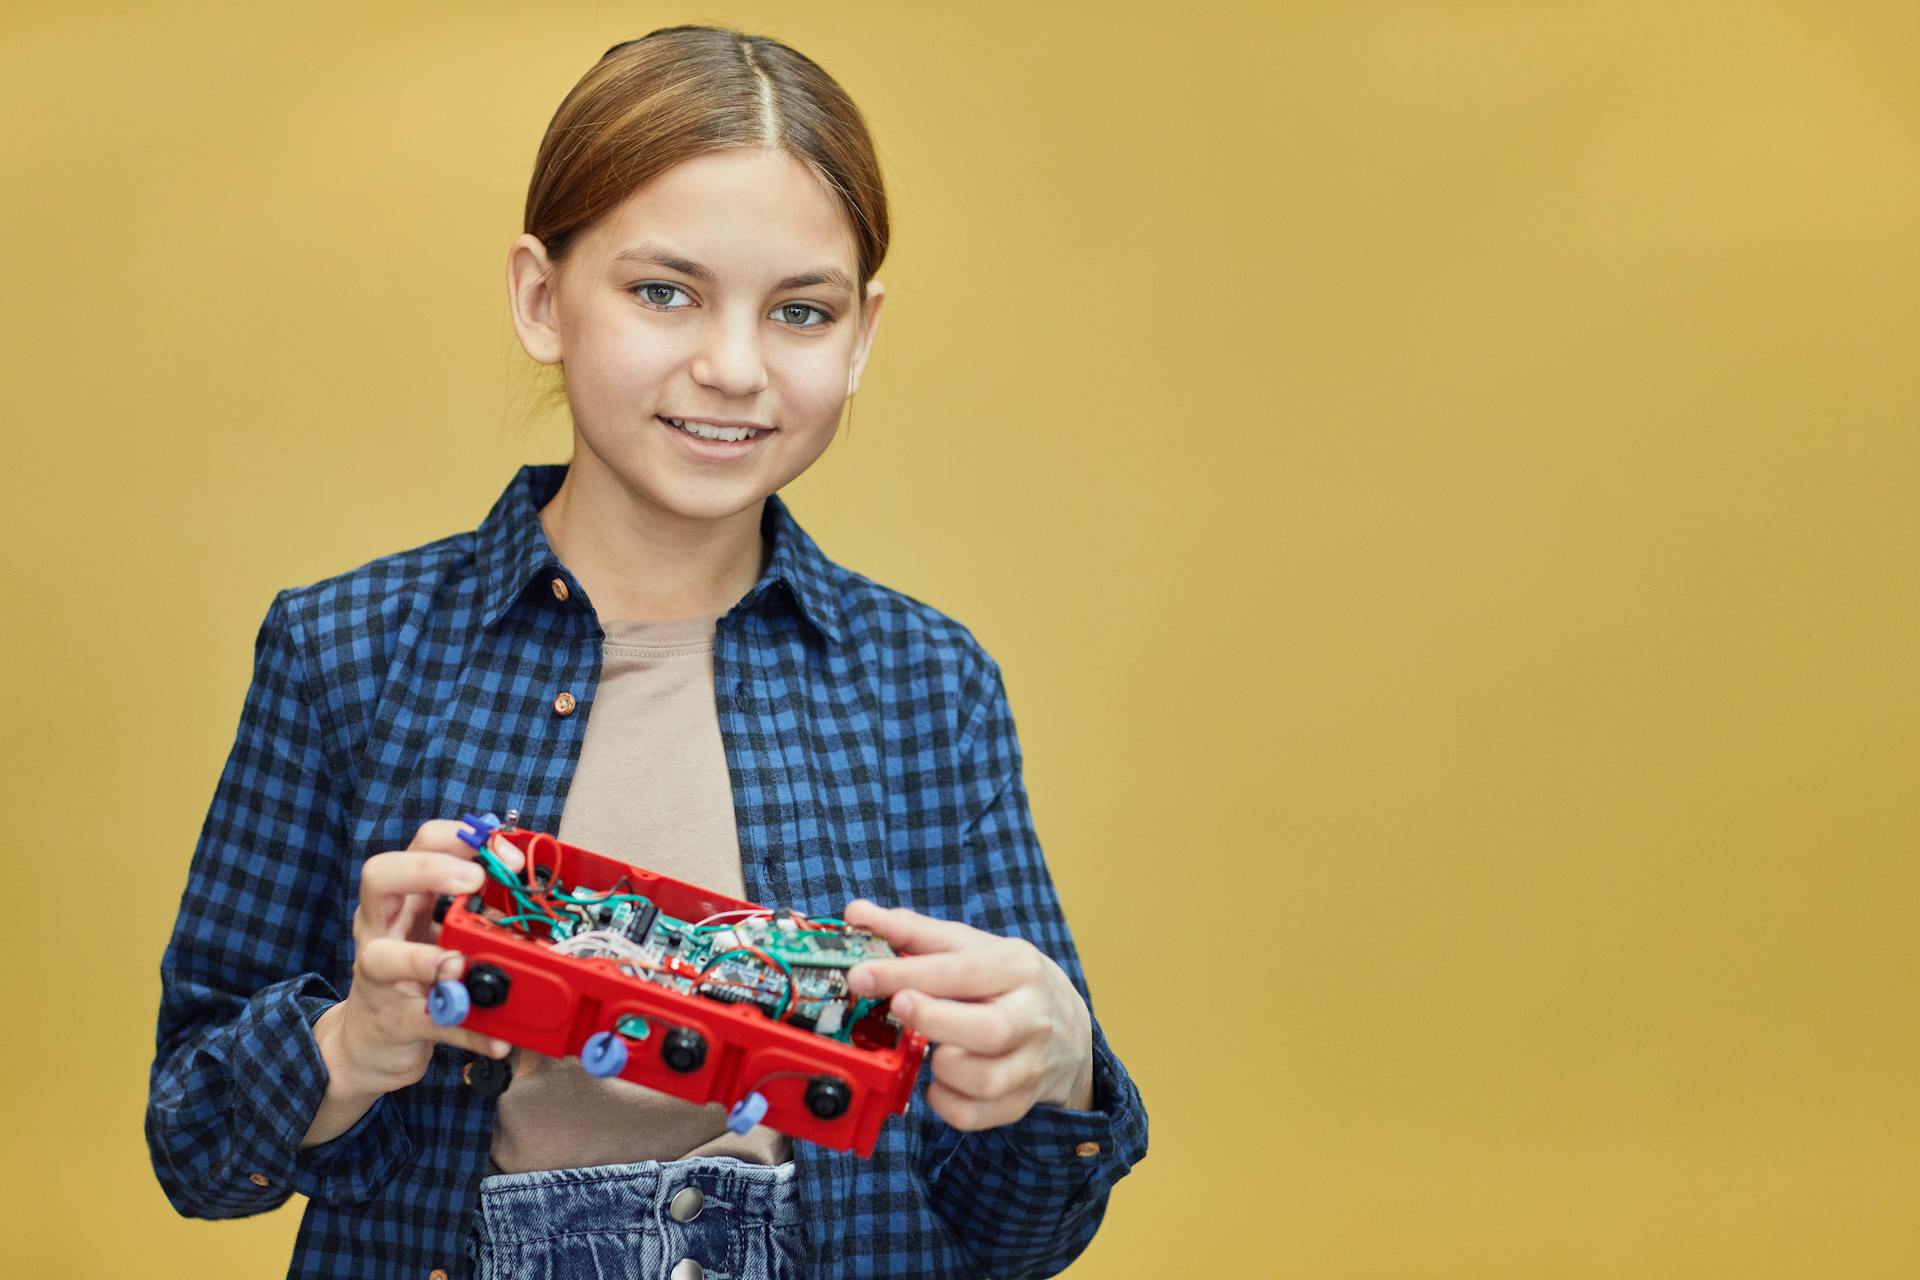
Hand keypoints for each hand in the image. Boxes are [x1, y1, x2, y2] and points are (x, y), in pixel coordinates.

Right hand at [316, 819, 521, 1100]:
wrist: (370, 1042)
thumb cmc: (411, 977)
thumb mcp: (442, 932)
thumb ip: (477, 912)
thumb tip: (530, 898)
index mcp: (403, 897)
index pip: (421, 844)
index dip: (462, 839)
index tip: (506, 853)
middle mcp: (380, 928)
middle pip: (379, 876)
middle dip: (429, 869)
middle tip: (475, 879)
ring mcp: (377, 977)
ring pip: (382, 957)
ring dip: (424, 960)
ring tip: (457, 964)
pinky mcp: (394, 1022)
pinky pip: (429, 1022)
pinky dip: (466, 1030)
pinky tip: (495, 1038)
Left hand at [842, 899, 1095, 1129]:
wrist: (1065, 1029)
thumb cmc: (1005, 982)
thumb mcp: (969, 946)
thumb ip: (912, 930)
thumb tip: (857, 913)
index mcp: (1017, 967)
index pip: (958, 972)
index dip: (903, 974)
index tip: (860, 976)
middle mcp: (1031, 1016)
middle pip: (987, 1030)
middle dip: (933, 1021)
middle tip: (899, 1009)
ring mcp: (1029, 1064)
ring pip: (983, 1080)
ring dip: (941, 1068)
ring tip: (929, 1049)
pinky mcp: (1019, 1101)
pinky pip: (975, 1115)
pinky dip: (945, 1102)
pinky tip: (938, 1081)